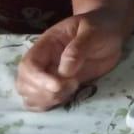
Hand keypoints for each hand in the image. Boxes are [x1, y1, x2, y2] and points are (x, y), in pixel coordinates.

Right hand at [15, 10, 130, 110]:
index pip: (28, 64)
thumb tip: (65, 71)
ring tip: (71, 91)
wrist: (109, 33)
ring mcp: (48, 76)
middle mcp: (42, 62)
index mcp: (46, 45)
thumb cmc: (100, 27)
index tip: (58, 86)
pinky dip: (47, 106)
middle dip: (44, 92)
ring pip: (29, 95)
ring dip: (46, 100)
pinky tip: (66, 98)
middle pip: (24, 83)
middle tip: (72, 86)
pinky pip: (40, 102)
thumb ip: (78, 48)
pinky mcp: (58, 87)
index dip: (38, 79)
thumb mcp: (93, 31)